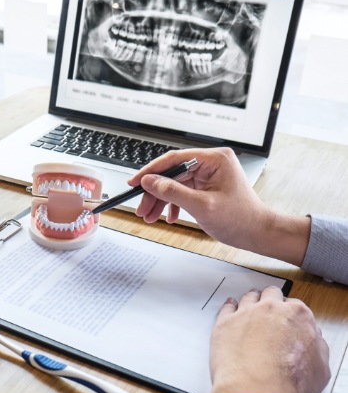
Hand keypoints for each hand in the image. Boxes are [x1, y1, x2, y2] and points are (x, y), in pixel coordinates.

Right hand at [128, 148, 310, 265]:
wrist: (257, 233)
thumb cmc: (240, 219)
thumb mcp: (201, 206)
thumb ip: (173, 192)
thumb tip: (150, 181)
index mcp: (215, 159)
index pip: (175, 159)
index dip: (151, 171)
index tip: (135, 182)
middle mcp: (211, 163)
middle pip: (172, 173)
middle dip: (155, 192)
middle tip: (141, 208)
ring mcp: (209, 174)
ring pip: (174, 183)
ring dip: (160, 200)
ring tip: (150, 216)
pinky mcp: (206, 185)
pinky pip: (182, 191)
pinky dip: (172, 204)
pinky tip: (168, 216)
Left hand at [209, 286, 329, 392]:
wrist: (258, 391)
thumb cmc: (289, 383)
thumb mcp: (320, 369)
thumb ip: (316, 347)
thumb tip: (312, 341)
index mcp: (298, 315)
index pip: (295, 306)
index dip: (290, 314)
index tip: (286, 320)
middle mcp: (271, 309)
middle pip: (270, 295)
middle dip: (270, 301)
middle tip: (268, 310)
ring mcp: (246, 313)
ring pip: (248, 298)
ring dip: (250, 301)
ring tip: (249, 307)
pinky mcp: (225, 322)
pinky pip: (226, 307)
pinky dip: (229, 307)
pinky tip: (230, 309)